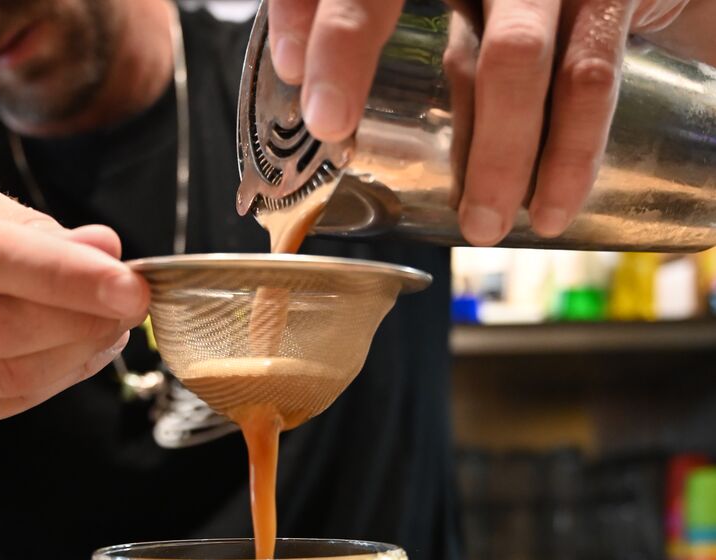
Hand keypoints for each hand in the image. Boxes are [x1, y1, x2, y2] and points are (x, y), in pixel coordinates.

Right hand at [0, 179, 148, 467]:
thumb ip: (12, 224)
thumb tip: (101, 245)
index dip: (56, 272)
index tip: (126, 281)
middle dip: (80, 317)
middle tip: (132, 303)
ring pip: (4, 378)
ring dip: (76, 354)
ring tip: (109, 327)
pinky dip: (49, 384)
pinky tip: (71, 358)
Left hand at [267, 1, 694, 244]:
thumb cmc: (505, 14)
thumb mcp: (441, 20)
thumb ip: (376, 47)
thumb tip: (295, 92)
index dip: (305, 8)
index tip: (283, 64)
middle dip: (350, 44)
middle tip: (330, 126)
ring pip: (513, 55)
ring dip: (495, 152)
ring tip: (483, 225)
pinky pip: (588, 77)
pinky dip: (571, 153)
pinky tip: (551, 208)